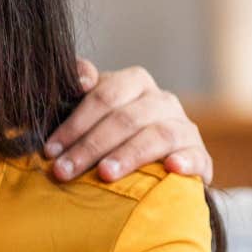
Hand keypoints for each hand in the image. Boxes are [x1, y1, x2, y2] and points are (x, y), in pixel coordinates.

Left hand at [44, 60, 213, 184]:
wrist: (155, 162)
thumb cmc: (112, 131)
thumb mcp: (91, 107)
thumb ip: (79, 84)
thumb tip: (80, 78)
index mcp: (135, 83)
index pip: (105, 95)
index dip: (75, 122)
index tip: (50, 149)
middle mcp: (162, 101)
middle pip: (126, 118)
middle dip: (90, 146)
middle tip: (64, 170)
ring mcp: (184, 127)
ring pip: (158, 134)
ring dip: (129, 155)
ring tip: (105, 174)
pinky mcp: (200, 155)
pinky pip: (196, 155)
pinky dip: (186, 160)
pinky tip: (171, 168)